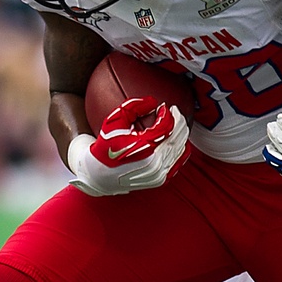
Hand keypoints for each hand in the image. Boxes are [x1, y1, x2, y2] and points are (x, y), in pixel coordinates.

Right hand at [67, 97, 189, 194]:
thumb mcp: (114, 121)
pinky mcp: (160, 180)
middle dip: (179, 120)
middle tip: (173, 112)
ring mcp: (159, 173)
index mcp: (144, 147)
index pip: (167, 126)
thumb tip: (153, 101)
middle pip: (178, 136)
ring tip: (174, 123)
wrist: (99, 175)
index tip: (163, 107)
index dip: (168, 113)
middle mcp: (154, 162)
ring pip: (182, 148)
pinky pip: (179, 160)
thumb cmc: (105, 147)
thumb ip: (134, 106)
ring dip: (181, 133)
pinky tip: (174, 139)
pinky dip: (180, 147)